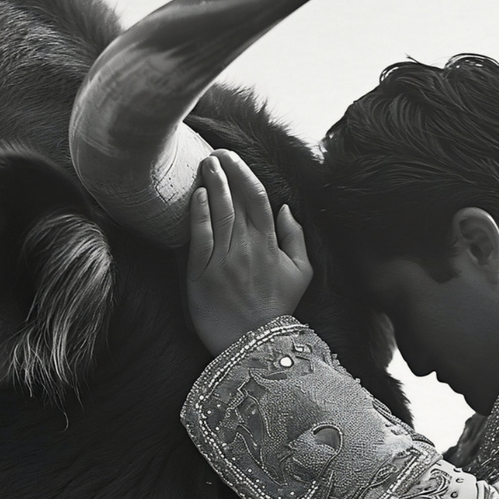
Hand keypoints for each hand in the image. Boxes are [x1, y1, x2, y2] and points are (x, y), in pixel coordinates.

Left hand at [186, 149, 313, 355]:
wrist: (253, 344)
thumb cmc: (276, 309)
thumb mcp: (301, 274)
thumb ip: (297, 238)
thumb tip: (286, 209)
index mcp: (271, 245)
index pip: (257, 198)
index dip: (244, 173)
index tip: (232, 157)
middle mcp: (248, 248)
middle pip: (235, 199)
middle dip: (224, 171)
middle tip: (213, 153)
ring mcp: (224, 259)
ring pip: (219, 212)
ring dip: (211, 184)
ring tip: (204, 164)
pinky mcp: (203, 274)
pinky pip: (201, 237)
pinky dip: (199, 213)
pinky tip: (197, 195)